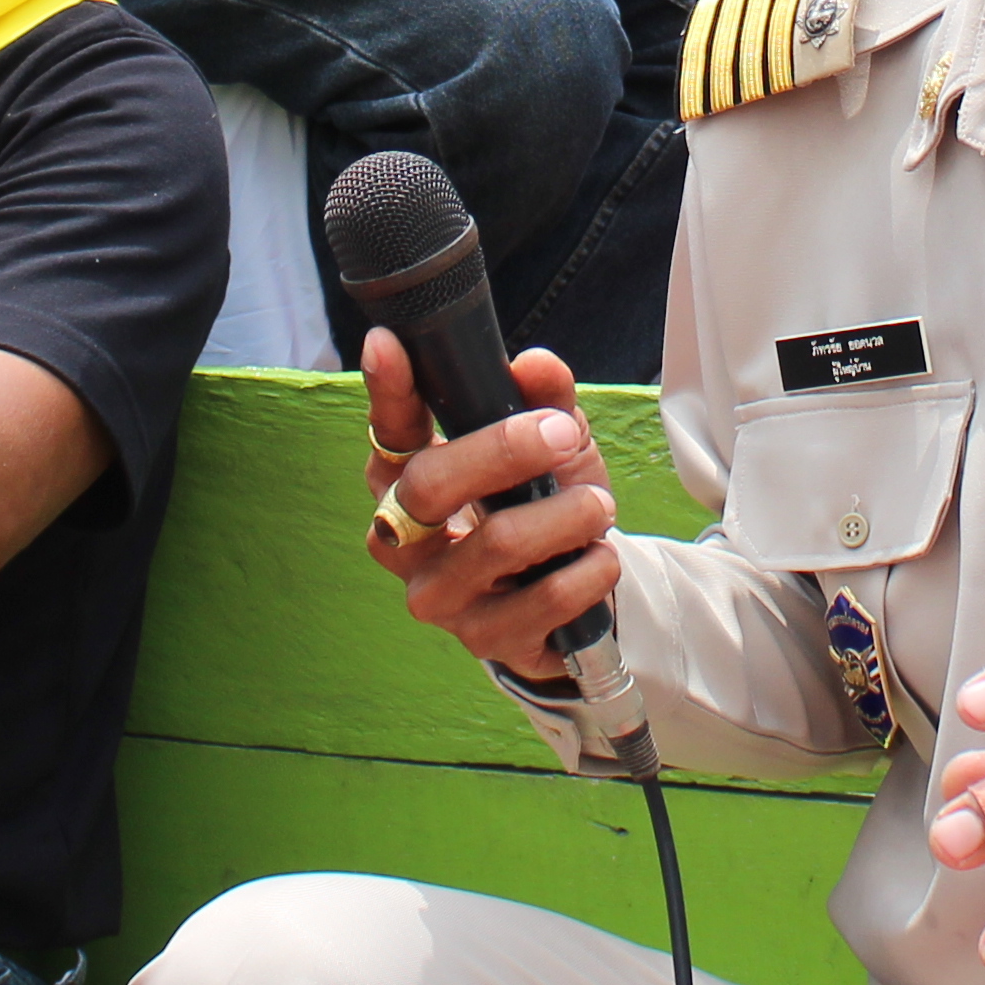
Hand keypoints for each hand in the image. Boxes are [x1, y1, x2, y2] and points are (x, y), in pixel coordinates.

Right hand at [359, 325, 624, 677]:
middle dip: (504, 450)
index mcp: (405, 479)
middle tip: (561, 435)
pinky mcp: (482, 640)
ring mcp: (438, 596)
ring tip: (599, 506)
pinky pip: (541, 601)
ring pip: (495, 544)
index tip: (387, 345)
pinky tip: (599, 558)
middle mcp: (403, 539)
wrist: (568, 598)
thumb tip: (536, 365)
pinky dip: (586, 571)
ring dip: (564, 517)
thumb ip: (544, 401)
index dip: (385, 390)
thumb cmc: (540, 507)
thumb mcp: (551, 446)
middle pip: (429, 485)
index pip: (388, 430)